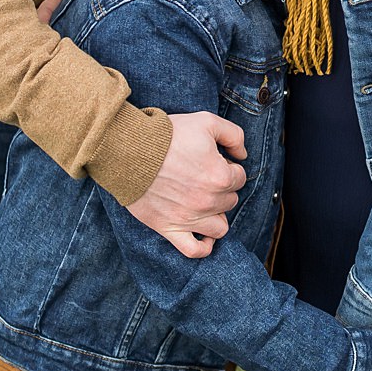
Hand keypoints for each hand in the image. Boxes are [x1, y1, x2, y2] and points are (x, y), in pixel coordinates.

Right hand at [124, 111, 247, 258]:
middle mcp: (209, 201)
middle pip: (230, 200)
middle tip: (203, 176)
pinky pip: (194, 250)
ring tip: (205, 202)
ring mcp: (189, 218)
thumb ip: (234, 135)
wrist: (129, 150)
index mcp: (221, 176)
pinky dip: (203, 246)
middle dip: (222, 188)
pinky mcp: (169, 228)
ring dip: (217, 215)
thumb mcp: (207, 121)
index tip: (214, 161)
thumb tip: (243, 154)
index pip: (239, 177)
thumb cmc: (166, 135)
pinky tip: (204, 235)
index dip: (228, 167)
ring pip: (220, 227)